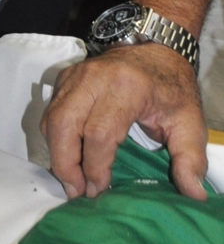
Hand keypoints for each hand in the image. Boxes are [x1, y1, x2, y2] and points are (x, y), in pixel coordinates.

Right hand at [41, 43, 206, 200]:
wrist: (155, 50)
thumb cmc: (170, 89)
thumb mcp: (190, 122)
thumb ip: (191, 158)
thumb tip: (193, 193)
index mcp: (127, 87)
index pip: (100, 133)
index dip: (95, 166)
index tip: (99, 189)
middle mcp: (95, 78)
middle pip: (64, 125)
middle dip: (65, 164)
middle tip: (76, 191)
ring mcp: (76, 76)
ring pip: (52, 120)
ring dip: (56, 154)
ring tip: (72, 179)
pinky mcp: (65, 78)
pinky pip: (50, 113)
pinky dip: (55, 139)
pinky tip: (70, 156)